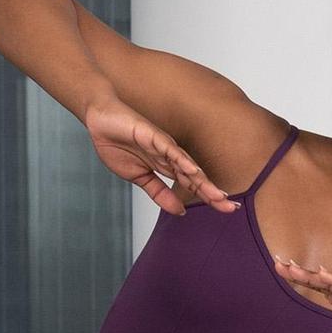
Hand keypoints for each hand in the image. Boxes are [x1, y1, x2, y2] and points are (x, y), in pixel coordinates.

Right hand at [82, 98, 236, 213]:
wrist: (100, 120)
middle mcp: (170, 156)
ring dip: (201, 180)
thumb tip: (179, 212)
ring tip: (217, 195)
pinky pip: (169, 148)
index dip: (209, 197)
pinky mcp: (152, 134)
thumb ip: (159, 193)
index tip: (228, 209)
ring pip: (186, 165)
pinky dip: (181, 160)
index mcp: (167, 167)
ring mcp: (162, 145)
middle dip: (212, 192)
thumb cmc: (118, 144)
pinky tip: (193, 170)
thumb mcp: (139, 178)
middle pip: (195, 177)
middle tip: (231, 207)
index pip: (193, 185)